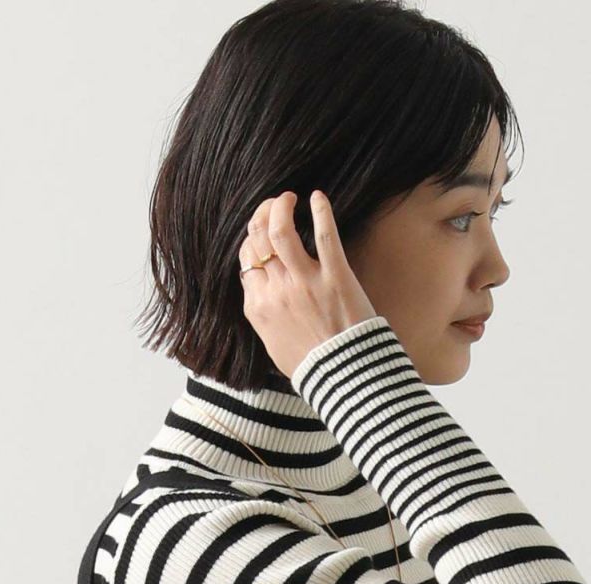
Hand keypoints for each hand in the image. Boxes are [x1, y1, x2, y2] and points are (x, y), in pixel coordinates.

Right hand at [238, 190, 377, 380]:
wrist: (344, 378)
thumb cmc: (312, 367)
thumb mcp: (273, 345)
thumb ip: (263, 318)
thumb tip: (260, 301)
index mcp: (257, 307)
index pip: (246, 259)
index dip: (252, 240)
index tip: (263, 234)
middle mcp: (276, 290)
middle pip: (258, 239)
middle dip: (262, 214)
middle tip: (276, 206)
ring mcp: (305, 282)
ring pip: (280, 229)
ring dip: (281, 206)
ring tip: (289, 198)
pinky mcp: (335, 277)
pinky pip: (324, 235)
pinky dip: (321, 211)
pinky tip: (318, 198)